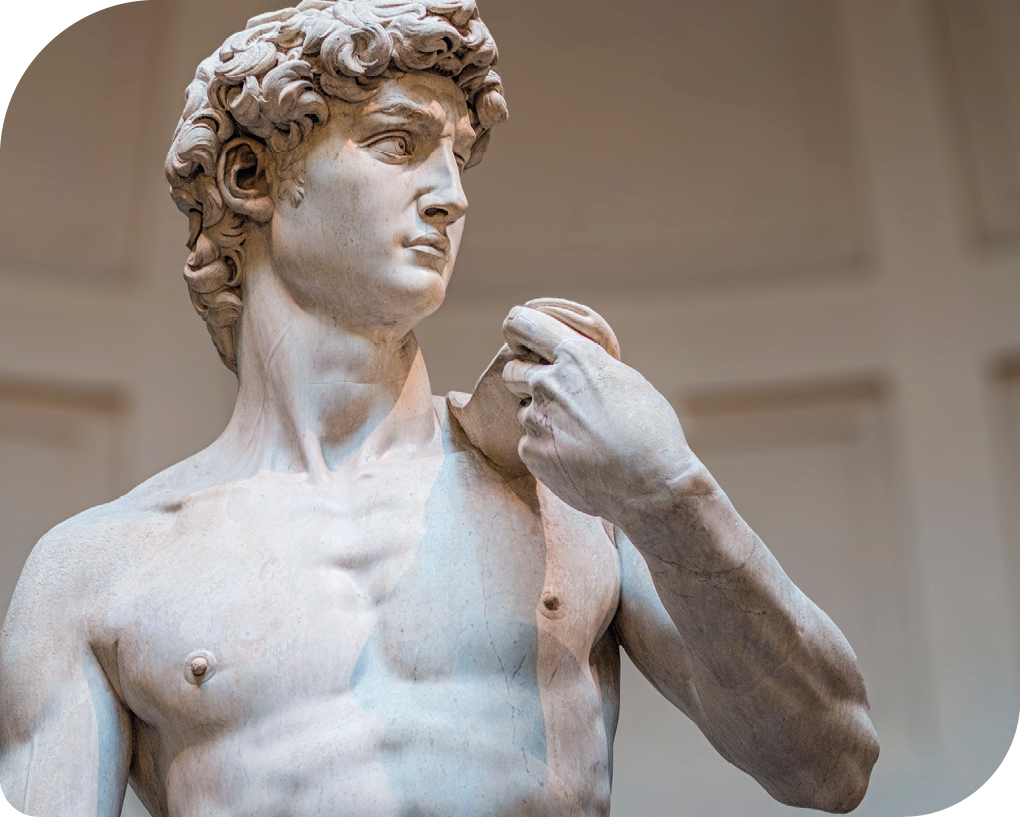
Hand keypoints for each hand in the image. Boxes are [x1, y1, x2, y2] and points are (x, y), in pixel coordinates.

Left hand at [501, 306, 699, 523]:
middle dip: (525, 380)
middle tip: (556, 400)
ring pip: (525, 412)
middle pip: (513, 371)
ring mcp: (535, 419)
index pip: (523, 324)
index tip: (517, 337)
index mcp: (575, 357)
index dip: (517, 329)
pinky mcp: (531, 452)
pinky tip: (577, 461)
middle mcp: (547, 383)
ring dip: (543, 421)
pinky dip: (548, 451)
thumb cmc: (650, 431)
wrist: (651, 484)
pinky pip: (530, 445)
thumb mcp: (626, 381)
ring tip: (580, 439)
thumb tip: (571, 364)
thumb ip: (589, 368)